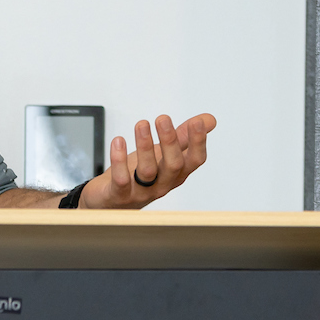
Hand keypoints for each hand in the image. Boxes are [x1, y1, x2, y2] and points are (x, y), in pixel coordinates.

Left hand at [79, 113, 217, 208]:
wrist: (111, 201)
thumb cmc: (139, 176)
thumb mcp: (164, 154)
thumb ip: (183, 137)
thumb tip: (209, 120)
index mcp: (176, 174)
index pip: (194, 161)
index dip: (198, 143)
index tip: (197, 122)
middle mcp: (162, 184)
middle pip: (174, 165)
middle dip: (170, 141)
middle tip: (163, 118)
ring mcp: (142, 192)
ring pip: (148, 171)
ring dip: (145, 146)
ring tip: (142, 124)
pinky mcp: (120, 195)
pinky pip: (121, 180)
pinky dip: (119, 160)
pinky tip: (118, 141)